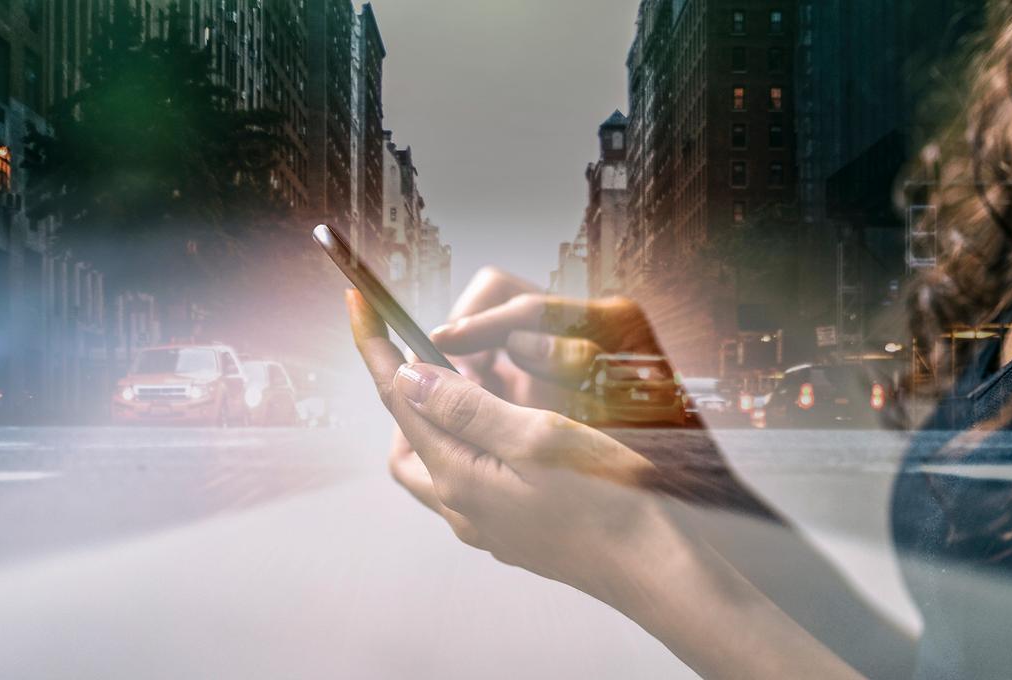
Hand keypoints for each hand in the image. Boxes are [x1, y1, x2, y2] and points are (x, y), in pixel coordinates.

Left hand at [347, 290, 865, 679]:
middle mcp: (460, 507)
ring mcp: (483, 525)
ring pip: (436, 465)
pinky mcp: (508, 533)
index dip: (376, 346)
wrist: (652, 569)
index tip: (358, 303)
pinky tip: (517, 436)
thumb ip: (466, 407)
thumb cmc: (608, 502)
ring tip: (488, 395)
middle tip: (448, 362)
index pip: (399, 398)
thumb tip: (409, 377)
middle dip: (412, 396)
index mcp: (457, 478)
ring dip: (446, 424)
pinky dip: (475, 450)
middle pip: (407, 441)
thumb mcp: (537, 437)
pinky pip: (469, 485)